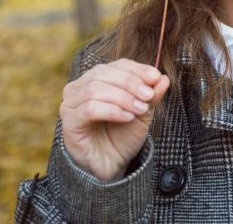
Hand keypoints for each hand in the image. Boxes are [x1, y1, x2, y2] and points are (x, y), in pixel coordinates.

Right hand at [60, 59, 169, 181]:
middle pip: (103, 73)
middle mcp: (79, 87)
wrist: (111, 166)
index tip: (156, 77)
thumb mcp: (142, 113)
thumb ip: (151, 95)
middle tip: (148, 96)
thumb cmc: (123, 136)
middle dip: (130, 83)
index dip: (137, 69)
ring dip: (122, 97)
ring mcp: (71, 104)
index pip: (116, 65)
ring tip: (139, 109)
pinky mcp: (69, 122)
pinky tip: (127, 117)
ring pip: (94, 89)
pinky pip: (89, 109)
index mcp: (97, 79)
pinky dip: (112, 110)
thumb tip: (163, 78)